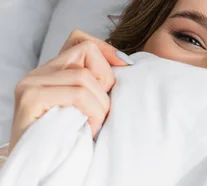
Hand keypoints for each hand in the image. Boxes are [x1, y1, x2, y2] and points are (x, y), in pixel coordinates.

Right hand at [10, 30, 130, 152]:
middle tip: (104, 109)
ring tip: (95, 125)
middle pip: (87, 52)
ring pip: (85, 77)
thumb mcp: (90, 106)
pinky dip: (92, 112)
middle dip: (107, 80)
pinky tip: (89, 128)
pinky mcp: (31, 99)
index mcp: (52, 72)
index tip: (126, 68)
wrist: (44, 170)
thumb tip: (126, 62)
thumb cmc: (73, 139)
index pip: (80, 40)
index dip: (107, 50)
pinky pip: (77, 94)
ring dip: (101, 104)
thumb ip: (98, 84)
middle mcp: (38, 73)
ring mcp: (31, 84)